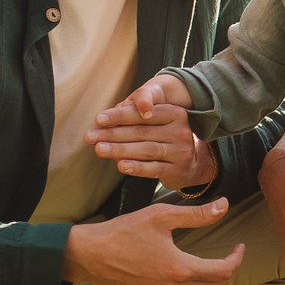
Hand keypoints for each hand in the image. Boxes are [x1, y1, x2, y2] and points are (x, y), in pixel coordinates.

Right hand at [62, 199, 243, 284]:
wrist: (91, 255)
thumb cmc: (124, 232)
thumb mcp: (161, 216)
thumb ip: (197, 214)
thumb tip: (225, 206)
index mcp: (180, 269)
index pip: (224, 271)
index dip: (236, 258)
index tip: (239, 246)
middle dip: (228, 271)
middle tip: (229, 256)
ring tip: (214, 271)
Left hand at [91, 74, 216, 188]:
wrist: (194, 164)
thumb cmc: (166, 140)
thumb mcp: (158, 124)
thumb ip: (136, 120)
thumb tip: (103, 123)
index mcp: (175, 114)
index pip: (144, 114)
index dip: (120, 116)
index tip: (98, 119)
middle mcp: (180, 131)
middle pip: (142, 132)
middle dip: (113, 134)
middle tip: (90, 136)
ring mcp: (181, 151)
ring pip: (146, 150)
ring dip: (120, 150)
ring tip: (99, 149)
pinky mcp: (177, 170)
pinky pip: (153, 168)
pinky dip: (136, 167)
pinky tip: (120, 165)